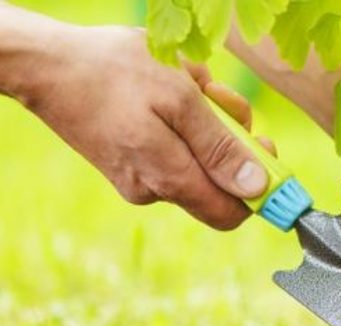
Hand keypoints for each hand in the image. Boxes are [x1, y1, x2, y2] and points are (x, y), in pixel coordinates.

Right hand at [9, 22, 273, 229]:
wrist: (45, 65)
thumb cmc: (114, 73)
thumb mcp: (180, 99)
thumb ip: (220, 148)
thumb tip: (256, 188)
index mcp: (169, 179)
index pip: (232, 213)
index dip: (258, 188)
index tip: (264, 148)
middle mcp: (154, 190)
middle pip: (218, 181)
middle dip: (229, 137)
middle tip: (217, 96)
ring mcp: (139, 179)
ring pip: (197, 159)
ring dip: (205, 122)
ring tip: (185, 84)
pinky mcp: (129, 164)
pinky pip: (173, 149)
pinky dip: (182, 121)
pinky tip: (166, 91)